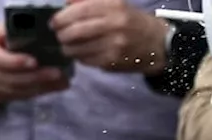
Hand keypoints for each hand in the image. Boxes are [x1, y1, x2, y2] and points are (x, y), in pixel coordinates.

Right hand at [0, 22, 69, 103]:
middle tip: (57, 73)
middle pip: (11, 79)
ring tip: (61, 82)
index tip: (35, 62)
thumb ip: (10, 32)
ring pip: (16, 92)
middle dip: (36, 78)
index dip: (15, 62)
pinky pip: (18, 98)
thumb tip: (32, 34)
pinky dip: (36, 93)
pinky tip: (52, 87)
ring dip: (40, 88)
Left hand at [51, 0, 168, 73]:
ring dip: (67, 48)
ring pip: (78, 49)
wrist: (157, 44)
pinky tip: (81, 53)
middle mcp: (114, 25)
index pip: (80, 11)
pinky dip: (79, 57)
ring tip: (67, 45)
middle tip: (59, 35)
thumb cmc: (131, 20)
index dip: (62, 17)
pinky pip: (86, 60)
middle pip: (75, 31)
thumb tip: (66, 2)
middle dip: (61, 35)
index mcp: (114, 6)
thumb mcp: (115, 4)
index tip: (54, 22)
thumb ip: (90, 1)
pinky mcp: (112, 62)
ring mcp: (113, 46)